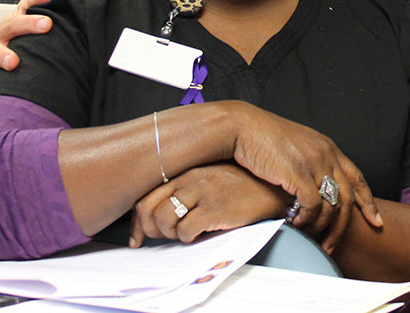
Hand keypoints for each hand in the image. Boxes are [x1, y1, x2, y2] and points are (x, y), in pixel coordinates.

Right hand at [0, 0, 55, 91]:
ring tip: (14, 62)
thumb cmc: (33, 44)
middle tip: (46, 24)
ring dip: (3, 55)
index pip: (26, 4)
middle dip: (28, 23)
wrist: (12, 62)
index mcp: (16, 18)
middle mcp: (1, 31)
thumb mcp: (43, 34)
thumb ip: (58, 26)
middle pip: (12, 24)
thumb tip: (85, 23)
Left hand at [128, 163, 286, 246]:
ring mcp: (202, 192)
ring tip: (185, 234)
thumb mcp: (208, 179)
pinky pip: (186, 231)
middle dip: (149, 230)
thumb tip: (157, 217)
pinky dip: (189, 239)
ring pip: (164, 220)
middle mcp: (190, 179)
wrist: (272, 187)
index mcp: (186, 171)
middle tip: (162, 237)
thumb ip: (184, 190)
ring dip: (170, 234)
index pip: (146, 195)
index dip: (138, 220)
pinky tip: (202, 234)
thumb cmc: (240, 186)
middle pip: (148, 208)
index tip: (139, 236)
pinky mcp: (215, 208)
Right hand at [226, 102, 381, 251]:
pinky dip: (307, 221)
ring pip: (332, 206)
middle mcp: (326, 154)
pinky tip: (297, 228)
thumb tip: (312, 188)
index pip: (357, 177)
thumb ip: (309, 165)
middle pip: (348, 197)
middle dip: (344, 226)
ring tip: (313, 242)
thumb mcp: (294, 147)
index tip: (375, 221)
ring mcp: (314, 163)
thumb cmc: (260, 138)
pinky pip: (312, 206)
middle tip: (334, 245)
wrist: (241, 126)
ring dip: (323, 229)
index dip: (368, 201)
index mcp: (327, 147)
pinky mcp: (298, 173)